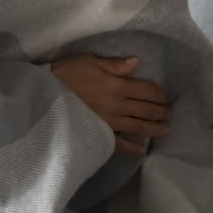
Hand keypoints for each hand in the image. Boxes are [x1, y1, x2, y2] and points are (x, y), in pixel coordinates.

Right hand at [49, 55, 169, 155]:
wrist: (44, 94)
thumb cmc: (65, 73)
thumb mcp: (90, 61)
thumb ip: (115, 65)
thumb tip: (137, 63)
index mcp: (117, 85)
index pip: (147, 90)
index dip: (159, 93)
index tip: (165, 96)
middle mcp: (118, 105)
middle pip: (147, 109)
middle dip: (161, 111)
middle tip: (168, 114)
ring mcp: (110, 122)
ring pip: (139, 127)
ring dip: (155, 129)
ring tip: (165, 130)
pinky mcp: (99, 133)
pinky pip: (119, 143)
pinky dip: (132, 148)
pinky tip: (141, 150)